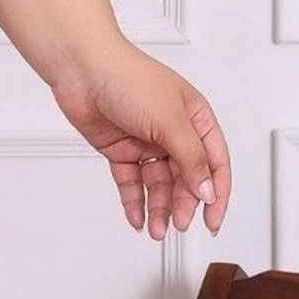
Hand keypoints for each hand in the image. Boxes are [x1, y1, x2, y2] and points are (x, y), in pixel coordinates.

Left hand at [52, 42, 231, 239]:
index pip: (215, 164)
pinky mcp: (121, 150)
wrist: (82, 70)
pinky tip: (137, 218)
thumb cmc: (129, 79)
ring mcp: (147, 142)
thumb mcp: (170, 121)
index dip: (216, 194)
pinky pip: (132, 182)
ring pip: (159, 184)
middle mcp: (174, 132)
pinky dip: (135, 201)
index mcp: (196, 119)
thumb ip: (191, 159)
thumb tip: (208, 191)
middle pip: (186, 178)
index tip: (212, 221)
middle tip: (177, 225)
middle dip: (183, 204)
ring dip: (159, 207)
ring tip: (156, 229)